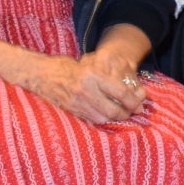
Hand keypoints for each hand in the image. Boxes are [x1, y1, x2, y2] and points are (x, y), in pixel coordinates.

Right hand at [25, 47, 147, 124]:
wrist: (43, 73)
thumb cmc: (71, 66)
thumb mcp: (92, 65)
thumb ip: (110, 77)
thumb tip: (134, 90)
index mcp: (94, 75)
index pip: (121, 93)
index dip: (134, 102)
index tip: (140, 106)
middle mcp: (86, 90)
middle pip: (114, 110)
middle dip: (127, 114)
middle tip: (133, 112)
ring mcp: (77, 102)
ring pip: (104, 117)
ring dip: (115, 119)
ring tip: (121, 115)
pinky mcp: (72, 110)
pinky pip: (93, 119)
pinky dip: (103, 119)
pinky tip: (108, 116)